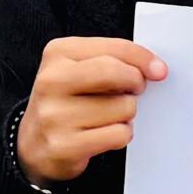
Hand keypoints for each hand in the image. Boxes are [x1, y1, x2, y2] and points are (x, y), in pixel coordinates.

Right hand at [16, 35, 163, 180]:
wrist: (33, 145)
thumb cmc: (66, 102)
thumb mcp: (79, 68)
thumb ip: (114, 60)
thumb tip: (156, 69)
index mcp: (58, 53)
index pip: (114, 48)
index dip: (144, 59)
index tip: (159, 70)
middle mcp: (51, 81)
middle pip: (116, 73)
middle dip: (136, 83)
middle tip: (133, 91)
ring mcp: (55, 115)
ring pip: (123, 108)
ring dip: (125, 114)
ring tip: (108, 117)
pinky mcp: (64, 145)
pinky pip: (118, 134)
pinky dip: (121, 135)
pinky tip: (105, 134)